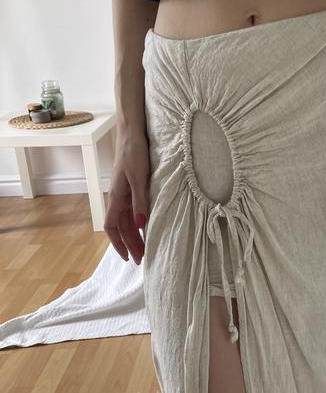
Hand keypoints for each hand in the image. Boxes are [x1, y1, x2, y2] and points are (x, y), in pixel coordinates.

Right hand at [104, 128, 148, 263]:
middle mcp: (118, 197)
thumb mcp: (139, 178)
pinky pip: (132, 210)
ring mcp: (124, 192)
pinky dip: (137, 222)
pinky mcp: (131, 186)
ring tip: (145, 248)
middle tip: (142, 259)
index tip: (128, 258)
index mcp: (116, 197)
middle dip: (130, 244)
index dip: (119, 243)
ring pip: (127, 220)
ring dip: (134, 235)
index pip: (112, 227)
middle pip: (121, 227)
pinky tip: (145, 226)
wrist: (132, 133)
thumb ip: (140, 201)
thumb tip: (140, 225)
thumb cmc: (134, 153)